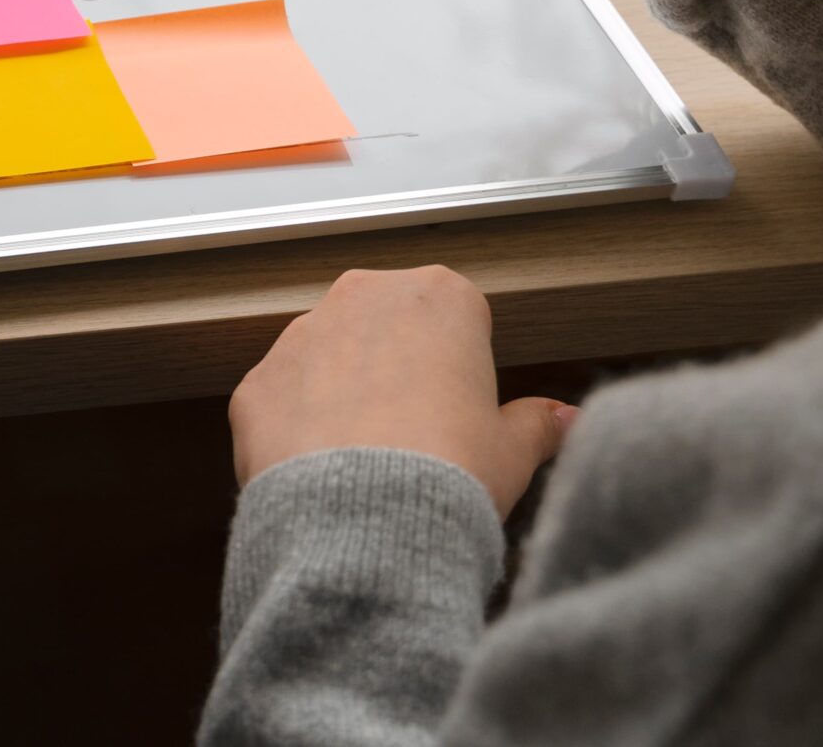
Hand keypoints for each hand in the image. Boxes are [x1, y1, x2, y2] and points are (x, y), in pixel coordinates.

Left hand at [229, 266, 574, 515]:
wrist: (364, 525)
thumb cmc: (449, 475)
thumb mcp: (512, 452)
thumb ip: (539, 425)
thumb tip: (566, 420)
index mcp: (439, 297)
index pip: (458, 316)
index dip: (462, 367)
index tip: (462, 409)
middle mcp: (363, 297)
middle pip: (386, 325)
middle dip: (397, 368)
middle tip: (416, 435)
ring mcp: (300, 335)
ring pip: (329, 358)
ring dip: (343, 394)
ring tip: (367, 462)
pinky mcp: (256, 382)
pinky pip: (282, 399)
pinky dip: (297, 429)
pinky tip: (321, 474)